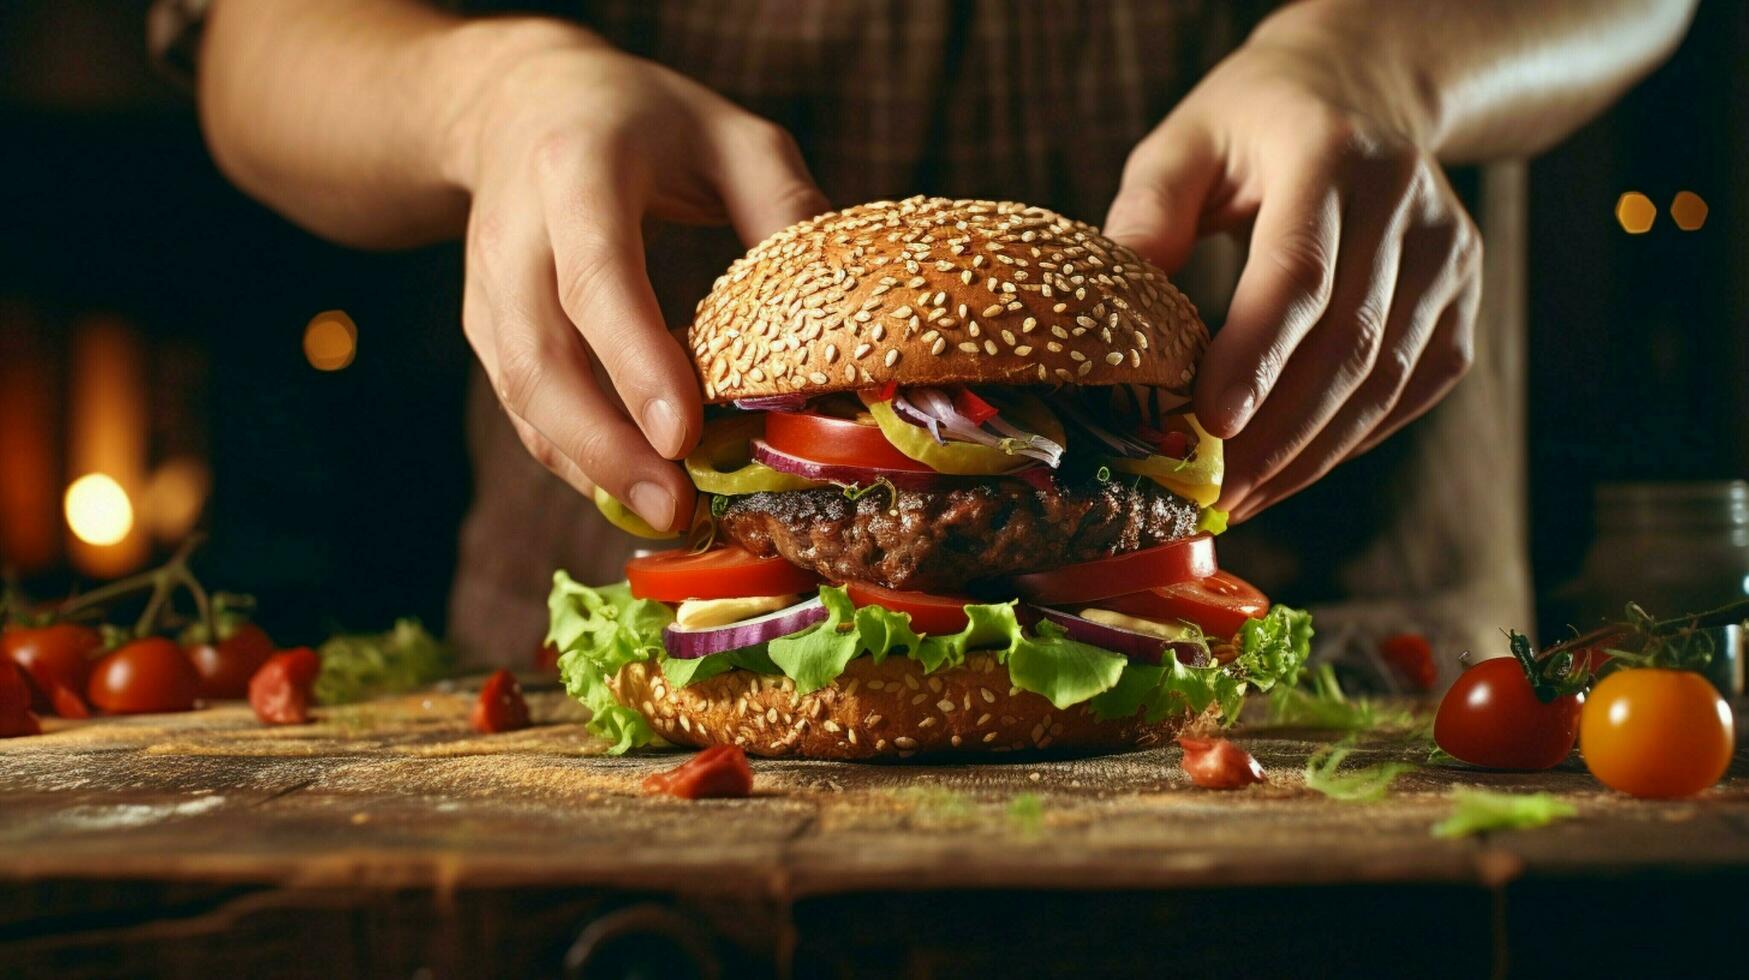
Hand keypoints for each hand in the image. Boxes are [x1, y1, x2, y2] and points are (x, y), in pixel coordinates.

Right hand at [445, 24, 828, 529]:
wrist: (517, 102)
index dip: (635, 360)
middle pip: (541, 356)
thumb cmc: (646, 120)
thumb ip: (785, 208)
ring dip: (588, 464)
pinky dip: (573, 455)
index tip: (682, 435)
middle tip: (676, 506)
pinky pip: (522, 405)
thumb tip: (838, 316)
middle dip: (604, 446)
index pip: (597, 277)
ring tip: (665, 512)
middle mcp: (515, 232)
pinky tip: (631, 487)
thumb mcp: (730, 134)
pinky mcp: (485, 326)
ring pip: (523, 393)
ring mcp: (488, 285)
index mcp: (577, 169)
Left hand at [1105, 36, 1480, 522]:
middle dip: (1279, 432)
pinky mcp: (1463, 296)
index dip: (1257, 355)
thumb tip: (1110, 322)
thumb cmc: (1252, 123)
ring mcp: (1449, 252)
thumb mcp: (1185, 142)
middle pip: (1350, 342)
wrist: (1366, 88)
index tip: (1210, 424)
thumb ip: (1146, 216)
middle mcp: (1406, 202)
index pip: (1299, 272)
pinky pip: (1414, 386)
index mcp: (1330, 154)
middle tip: (1216, 490)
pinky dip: (1354, 438)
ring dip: (1314, 452)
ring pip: (1388, 378)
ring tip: (1245, 496)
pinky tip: (1294, 468)